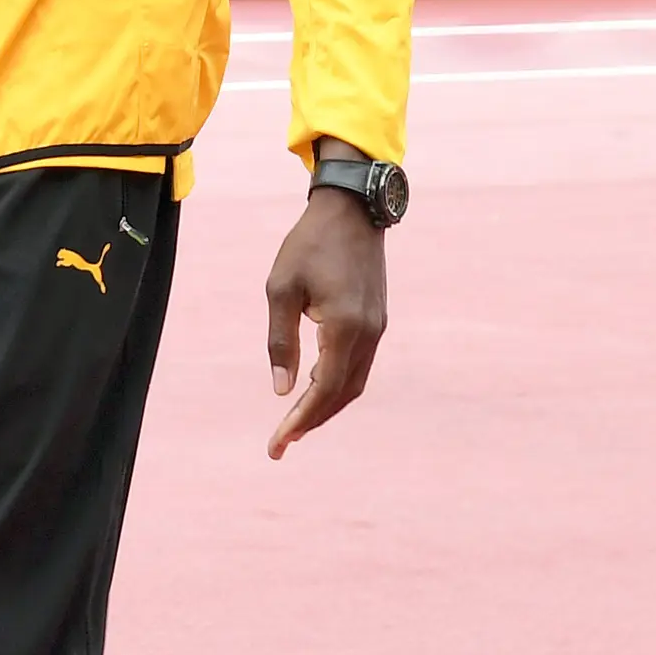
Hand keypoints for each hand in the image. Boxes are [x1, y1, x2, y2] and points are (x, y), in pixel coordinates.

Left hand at [265, 190, 385, 458]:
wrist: (352, 210)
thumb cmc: (309, 245)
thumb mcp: (281, 289)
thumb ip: (281, 341)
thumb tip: (282, 390)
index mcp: (344, 327)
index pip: (324, 390)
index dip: (300, 421)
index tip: (278, 444)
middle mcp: (368, 334)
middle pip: (342, 395)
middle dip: (311, 422)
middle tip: (280, 444)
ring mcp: (377, 328)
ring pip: (354, 384)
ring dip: (326, 407)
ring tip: (295, 426)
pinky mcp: (377, 320)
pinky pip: (359, 366)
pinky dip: (337, 386)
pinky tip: (316, 391)